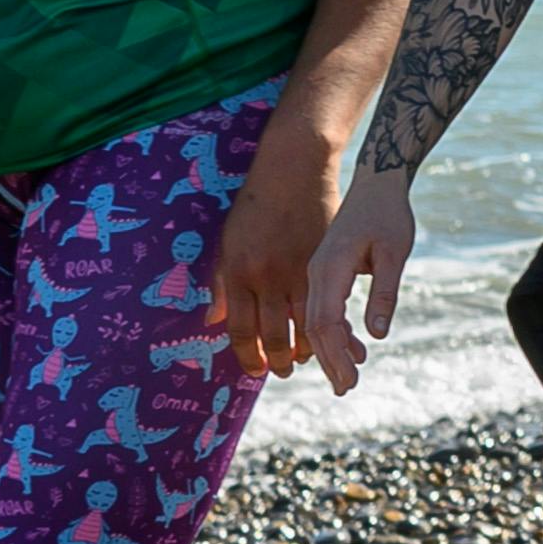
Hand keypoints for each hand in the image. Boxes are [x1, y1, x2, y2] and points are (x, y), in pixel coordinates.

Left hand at [211, 136, 339, 383]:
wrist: (292, 172)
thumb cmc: (254, 208)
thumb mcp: (228, 245)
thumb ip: (222, 287)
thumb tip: (213, 323)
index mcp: (240, 274)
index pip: (241, 330)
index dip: (247, 357)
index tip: (254, 370)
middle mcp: (268, 277)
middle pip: (273, 334)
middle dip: (277, 361)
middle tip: (281, 371)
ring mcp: (298, 271)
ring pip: (304, 325)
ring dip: (306, 349)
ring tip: (305, 359)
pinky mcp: (323, 263)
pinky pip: (325, 304)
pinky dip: (329, 325)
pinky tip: (329, 335)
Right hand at [299, 169, 416, 396]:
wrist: (376, 184)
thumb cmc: (389, 215)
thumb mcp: (394, 252)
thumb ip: (385, 291)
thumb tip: (377, 334)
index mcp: (330, 266)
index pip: (325, 321)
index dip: (334, 355)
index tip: (348, 380)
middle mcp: (316, 272)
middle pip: (316, 327)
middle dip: (330, 361)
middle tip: (347, 389)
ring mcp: (318, 273)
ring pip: (317, 321)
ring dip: (333, 350)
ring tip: (350, 377)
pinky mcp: (325, 273)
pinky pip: (324, 309)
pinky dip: (337, 333)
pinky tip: (354, 350)